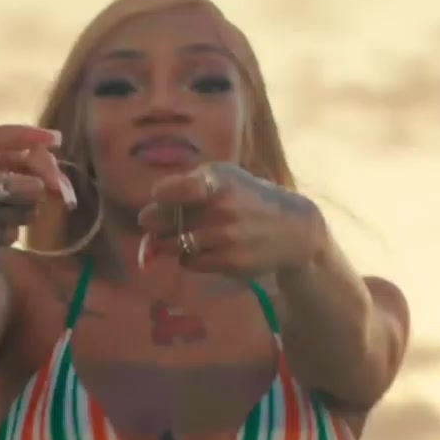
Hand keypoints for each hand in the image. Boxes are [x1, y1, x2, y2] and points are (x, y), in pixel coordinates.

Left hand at [135, 162, 325, 276]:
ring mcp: (225, 237)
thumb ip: (187, 186)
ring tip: (185, 234)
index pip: (172, 191)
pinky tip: (204, 248)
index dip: (160, 196)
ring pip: (172, 245)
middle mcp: (221, 208)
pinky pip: (189, 262)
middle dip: (156, 223)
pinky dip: (188, 257)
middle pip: (163, 222)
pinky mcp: (229, 261)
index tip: (161, 197)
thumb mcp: (225, 177)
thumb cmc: (248, 198)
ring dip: (170, 242)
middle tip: (162, 222)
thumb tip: (147, 214)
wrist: (292, 230)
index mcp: (218, 181)